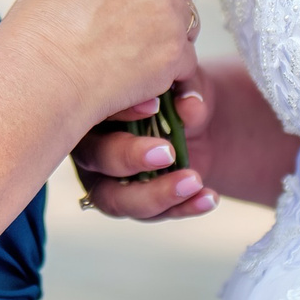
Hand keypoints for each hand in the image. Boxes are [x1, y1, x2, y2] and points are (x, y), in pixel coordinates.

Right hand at [0, 0, 201, 135]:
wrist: (36, 82)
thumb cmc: (40, 29)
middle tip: (128, 16)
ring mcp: (167, 13)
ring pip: (189, 16)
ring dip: (169, 28)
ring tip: (126, 44)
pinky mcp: (174, 53)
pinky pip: (187, 54)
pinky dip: (167, 64)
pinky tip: (132, 67)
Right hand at [73, 67, 215, 219]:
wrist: (192, 126)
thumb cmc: (174, 95)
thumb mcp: (185, 85)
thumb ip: (186, 91)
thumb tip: (190, 107)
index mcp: (93, 109)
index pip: (92, 110)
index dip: (120, 110)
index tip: (155, 106)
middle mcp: (91, 148)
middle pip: (96, 159)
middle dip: (130, 158)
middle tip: (167, 153)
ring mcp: (106, 182)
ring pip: (116, 200)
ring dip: (156, 195)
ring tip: (193, 182)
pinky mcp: (131, 204)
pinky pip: (150, 214)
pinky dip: (182, 207)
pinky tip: (208, 197)